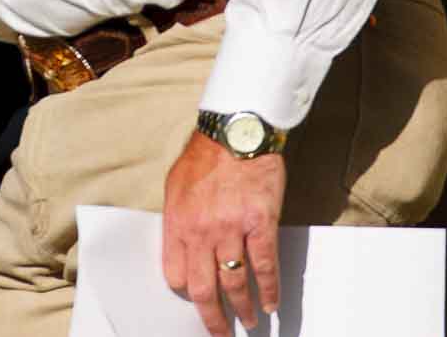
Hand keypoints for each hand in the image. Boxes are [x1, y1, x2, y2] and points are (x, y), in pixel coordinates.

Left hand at [162, 132, 285, 334]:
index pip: (175, 274)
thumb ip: (178, 220)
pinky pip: (264, 265)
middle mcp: (202, 231)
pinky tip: (271, 302)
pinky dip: (269, 288)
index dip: (186, 290)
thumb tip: (182, 248)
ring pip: (235, 282)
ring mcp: (231, 229)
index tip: (196, 298)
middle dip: (213, 318)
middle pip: (204, 289)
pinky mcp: (260, 223)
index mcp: (178, 223)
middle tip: (221, 334)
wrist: (236, 131)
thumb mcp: (176, 186)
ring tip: (249, 320)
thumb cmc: (206, 157)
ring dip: (243, 308)